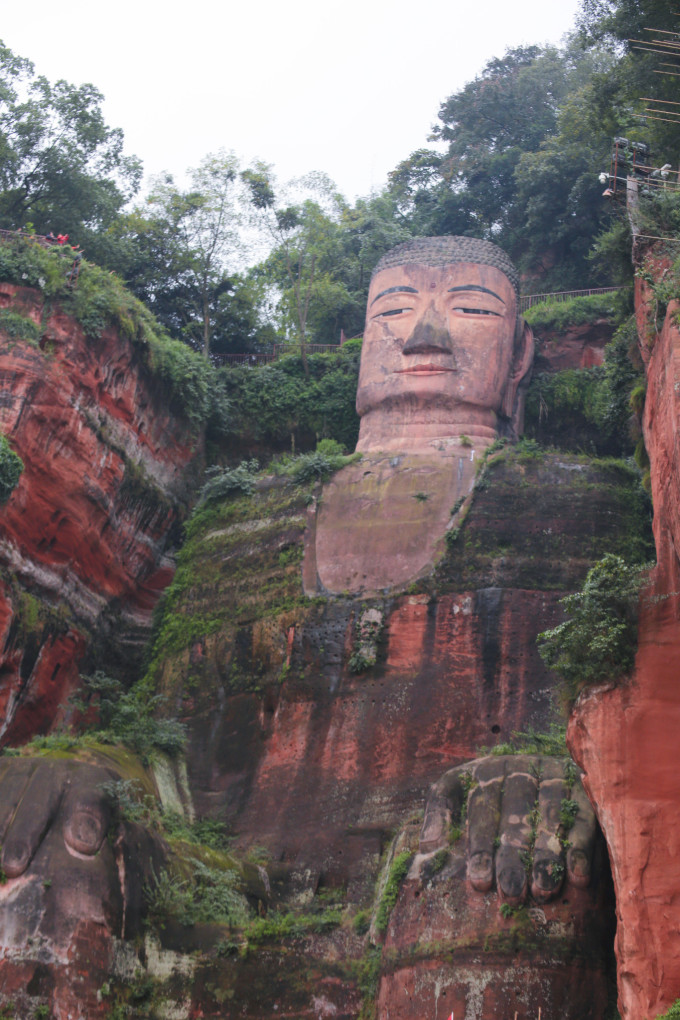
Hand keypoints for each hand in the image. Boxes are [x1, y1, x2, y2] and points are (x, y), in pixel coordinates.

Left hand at [420, 754, 596, 904]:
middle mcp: (522, 769)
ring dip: (547, 855)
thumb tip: (426, 845)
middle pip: (516, 814)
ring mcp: (556, 776)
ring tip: (542, 891)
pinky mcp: (584, 790)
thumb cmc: (491, 792)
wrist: (544, 768)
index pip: (482, 807)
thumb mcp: (460, 788)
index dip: (480, 846)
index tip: (479, 882)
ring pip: (550, 816)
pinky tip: (577, 877)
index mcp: (489, 769)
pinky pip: (585, 818)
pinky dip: (581, 847)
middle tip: (512, 894)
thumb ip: (441, 809)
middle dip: (513, 857)